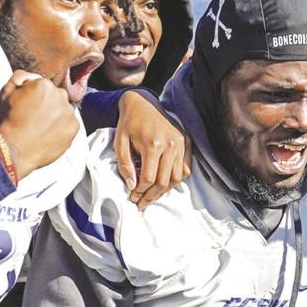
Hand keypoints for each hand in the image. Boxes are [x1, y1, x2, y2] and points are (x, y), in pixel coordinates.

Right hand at [0, 70, 78, 179]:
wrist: (14, 150)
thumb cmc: (8, 120)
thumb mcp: (6, 91)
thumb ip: (20, 76)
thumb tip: (31, 77)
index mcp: (44, 84)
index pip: (41, 85)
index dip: (32, 96)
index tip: (26, 106)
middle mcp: (61, 95)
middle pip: (55, 96)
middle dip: (46, 103)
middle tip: (33, 117)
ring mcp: (69, 112)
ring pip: (62, 109)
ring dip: (55, 115)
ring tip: (40, 127)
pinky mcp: (74, 128)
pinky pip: (69, 123)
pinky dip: (61, 127)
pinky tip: (48, 134)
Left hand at [114, 89, 190, 209]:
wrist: (143, 103)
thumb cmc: (129, 123)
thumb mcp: (120, 142)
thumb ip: (125, 165)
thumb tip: (132, 186)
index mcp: (153, 144)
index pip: (150, 178)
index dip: (140, 192)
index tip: (133, 198)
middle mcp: (170, 145)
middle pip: (165, 181)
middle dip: (152, 196)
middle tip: (142, 203)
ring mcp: (181, 143)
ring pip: (177, 177)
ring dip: (165, 190)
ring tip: (153, 195)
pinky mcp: (186, 141)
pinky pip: (186, 168)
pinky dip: (176, 178)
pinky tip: (164, 182)